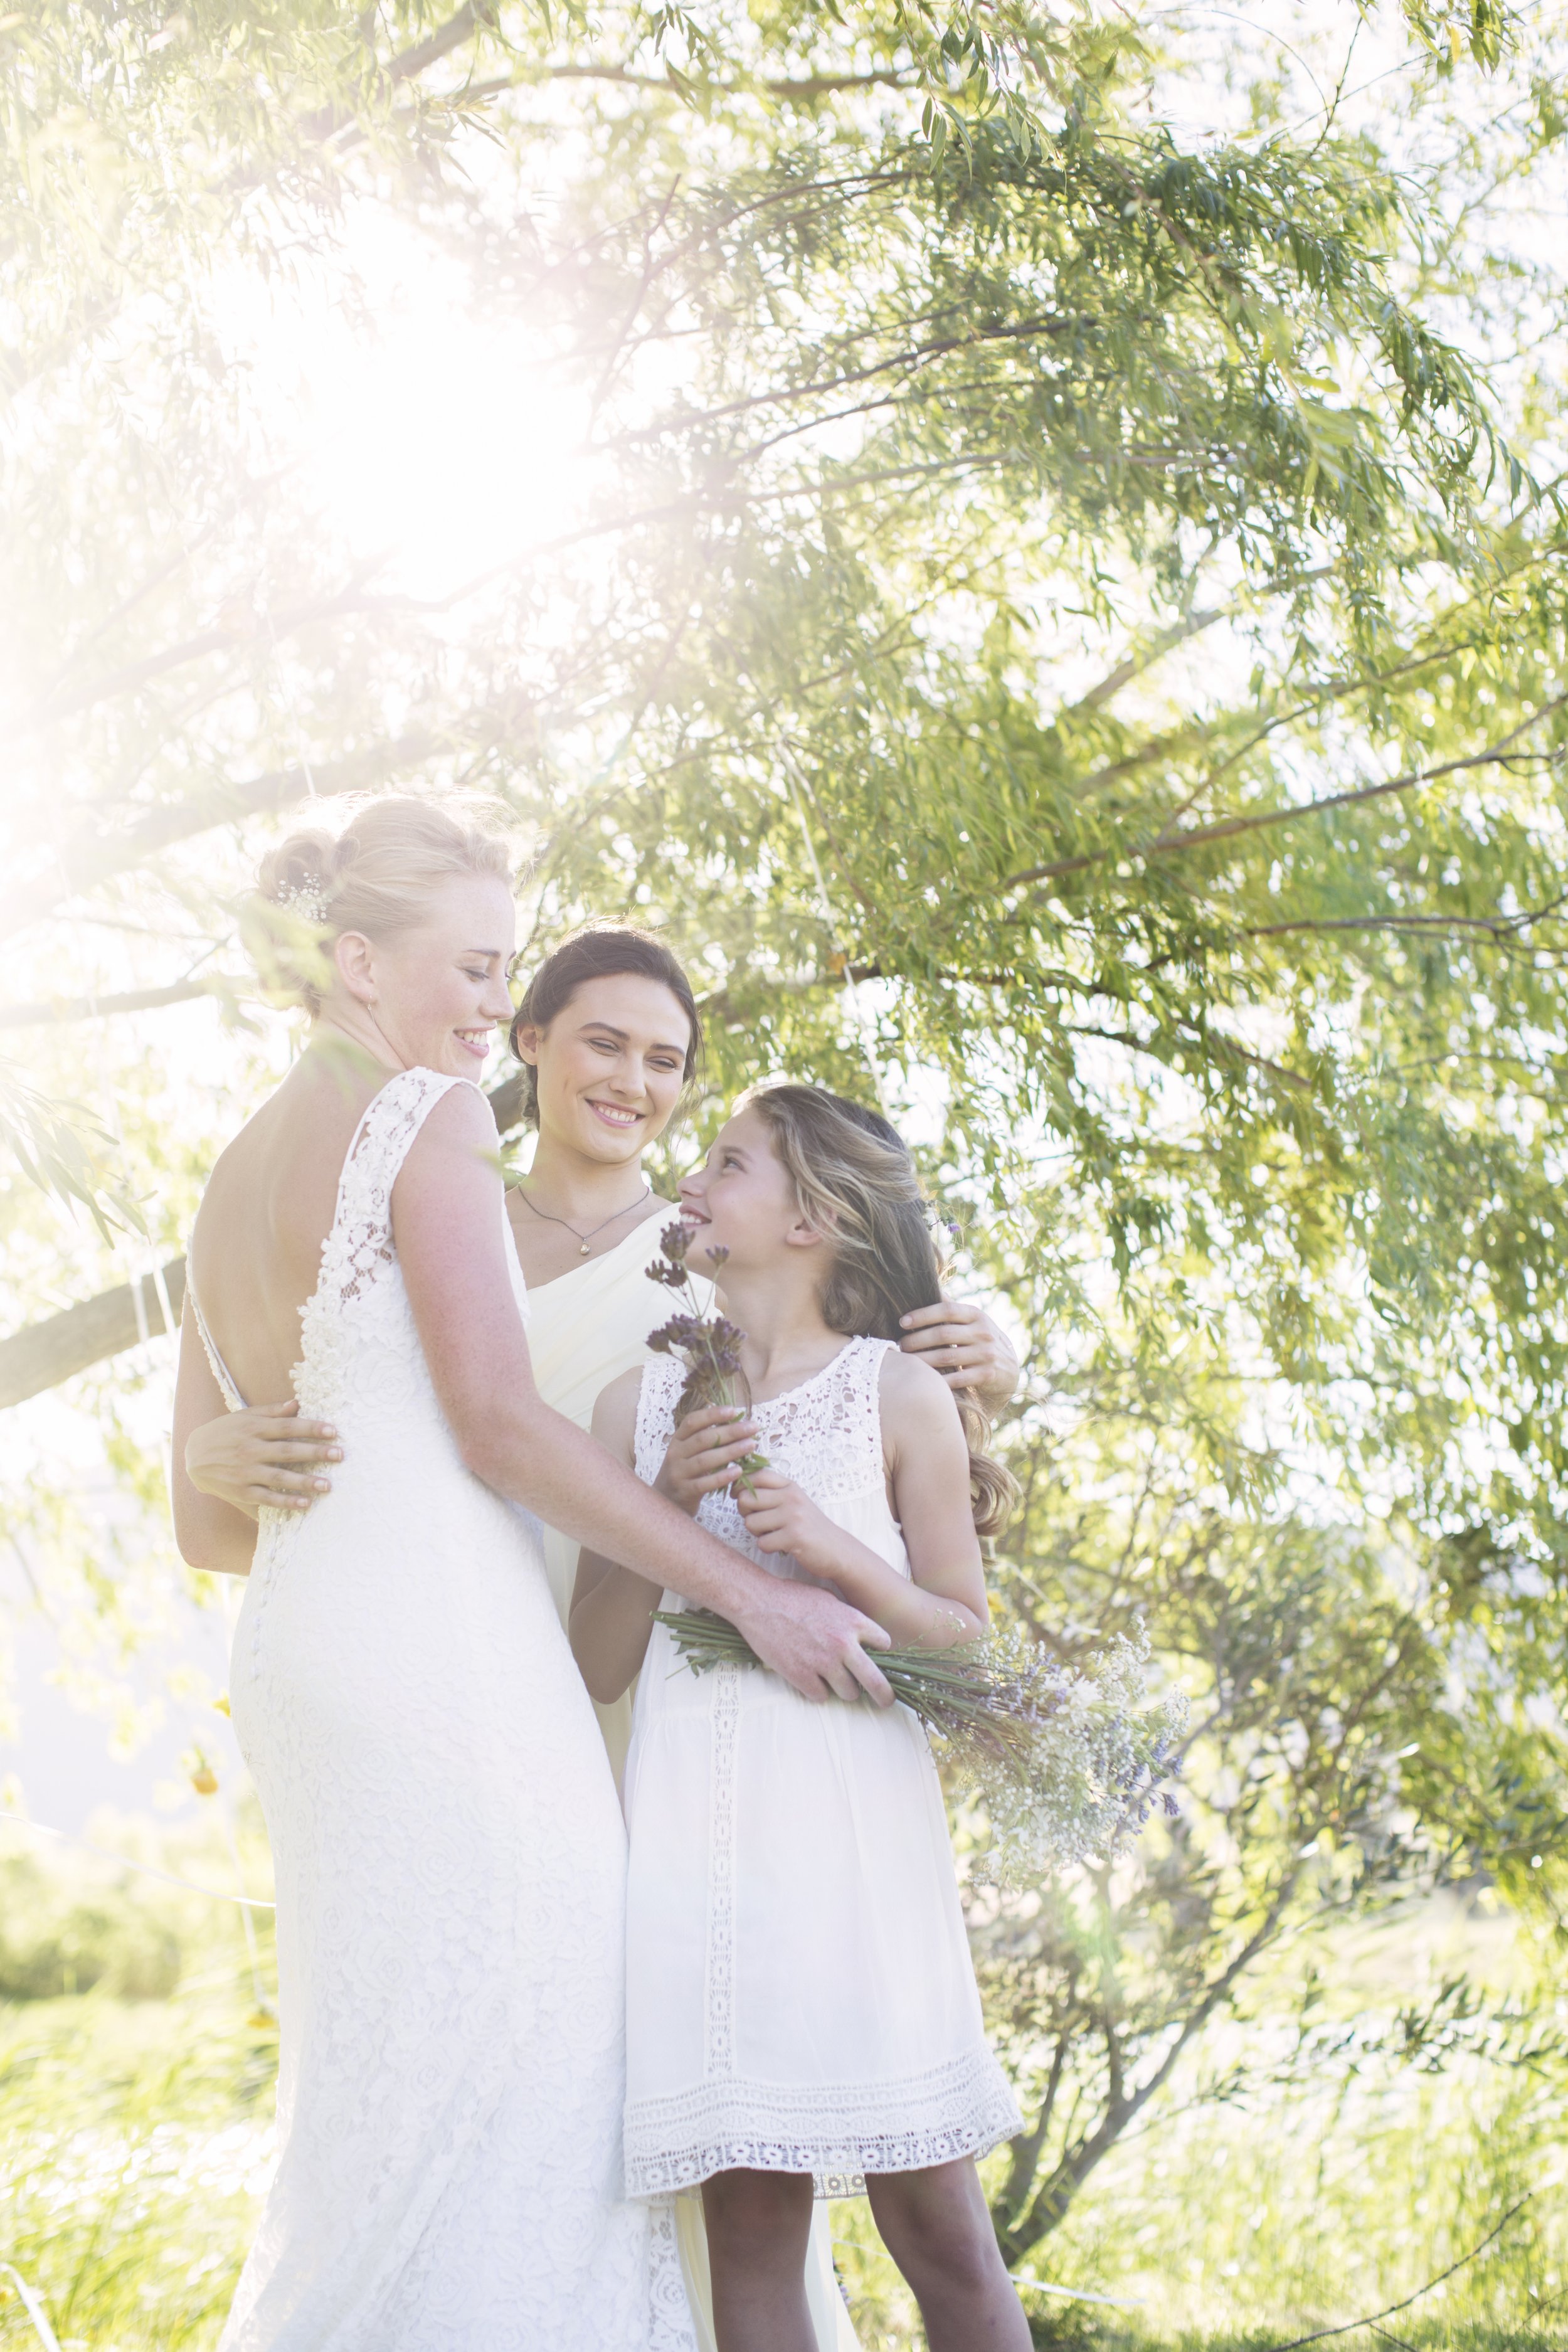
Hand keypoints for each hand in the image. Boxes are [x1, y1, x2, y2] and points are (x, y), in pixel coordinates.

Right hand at [184, 1401, 340, 1516]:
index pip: (288, 1427)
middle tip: (339, 1455)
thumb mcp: (244, 1417)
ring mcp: (245, 1472)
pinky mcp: (241, 1491)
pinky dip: (286, 1501)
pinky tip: (305, 1503)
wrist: (193, 1456)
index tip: (333, 1431)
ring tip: (328, 1485)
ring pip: (279, 1477)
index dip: (311, 1428)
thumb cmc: (225, 1432)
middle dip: (315, 1453)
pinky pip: (267, 1498)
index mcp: (254, 1428)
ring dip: (305, 1481)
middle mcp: (250, 1449)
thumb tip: (297, 1404)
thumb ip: (271, 1412)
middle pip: (288, 1451)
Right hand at [655, 1404, 760, 1515]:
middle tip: (752, 1427)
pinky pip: (705, 1483)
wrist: (666, 1500)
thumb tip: (737, 1423)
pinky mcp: (684, 1492)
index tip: (733, 1410)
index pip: (692, 1421)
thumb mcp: (689, 1452)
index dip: (712, 1414)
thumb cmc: (685, 1471)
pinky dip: (722, 1477)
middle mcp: (675, 1454)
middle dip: (730, 1431)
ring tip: (751, 1445)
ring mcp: (678, 1473)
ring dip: (730, 1451)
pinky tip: (739, 1471)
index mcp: (677, 1439)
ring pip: (705, 1460)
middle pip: (703, 1439)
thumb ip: (707, 1439)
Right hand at [731, 1575, 892, 1706]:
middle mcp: (843, 1645)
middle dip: (884, 1694)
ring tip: (835, 1681)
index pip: (884, 1644)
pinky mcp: (802, 1676)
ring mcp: (823, 1663)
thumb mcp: (830, 1600)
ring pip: (849, 1693)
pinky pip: (821, 1696)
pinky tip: (811, 1679)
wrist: (759, 1603)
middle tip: (886, 1701)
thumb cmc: (793, 1597)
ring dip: (845, 1690)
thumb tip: (861, 1639)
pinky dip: (817, 1690)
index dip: (880, 1651)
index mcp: (853, 1621)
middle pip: (876, 1681)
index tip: (876, 1656)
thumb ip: (848, 1620)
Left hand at [734, 1468, 838, 1574]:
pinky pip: (762, 1543)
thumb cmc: (809, 1527)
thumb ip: (772, 1494)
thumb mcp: (794, 1502)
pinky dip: (767, 1548)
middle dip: (746, 1514)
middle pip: (747, 1499)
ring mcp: (793, 1516)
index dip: (741, 1485)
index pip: (758, 1475)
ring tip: (773, 1535)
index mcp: (790, 1486)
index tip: (738, 1497)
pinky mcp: (794, 1536)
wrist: (837, 1549)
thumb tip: (737, 1491)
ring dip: (757, 1534)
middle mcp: (791, 1497)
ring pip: (750, 1523)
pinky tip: (780, 1546)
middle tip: (759, 1522)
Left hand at [898, 1297, 1018, 1411]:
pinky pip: (957, 1379)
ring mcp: (986, 1354)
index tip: (902, 1322)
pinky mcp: (987, 1375)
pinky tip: (924, 1380)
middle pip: (943, 1334)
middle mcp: (983, 1332)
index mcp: (976, 1315)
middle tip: (900, 1345)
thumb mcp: (973, 1320)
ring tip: (906, 1361)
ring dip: (922, 1360)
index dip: (923, 1315)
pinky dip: (938, 1380)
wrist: (1009, 1369)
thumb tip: (928, 1284)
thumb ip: (952, 1307)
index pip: (947, 1310)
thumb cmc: (981, 1340)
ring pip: (946, 1357)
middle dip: (917, 1340)